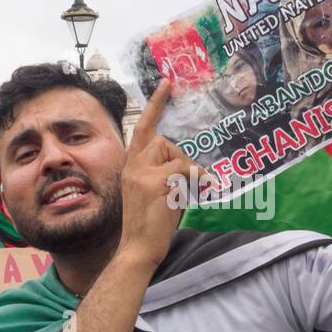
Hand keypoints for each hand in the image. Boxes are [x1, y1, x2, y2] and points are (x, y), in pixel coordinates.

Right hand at [116, 81, 206, 270]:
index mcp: (131, 167)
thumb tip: (191, 167)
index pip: (142, 128)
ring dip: (185, 169)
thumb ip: (168, 173)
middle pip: (159, 139)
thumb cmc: (152, 225)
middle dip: (178, 156)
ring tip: (190, 191)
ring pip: (171, 152)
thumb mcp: (159, 193)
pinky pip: (182, 169)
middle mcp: (132, 166)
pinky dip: (195, 179)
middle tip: (190, 179)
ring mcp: (140, 173)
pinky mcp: (153, 182)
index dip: (156, 105)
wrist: (138, 249)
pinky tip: (200, 190)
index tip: (167, 83)